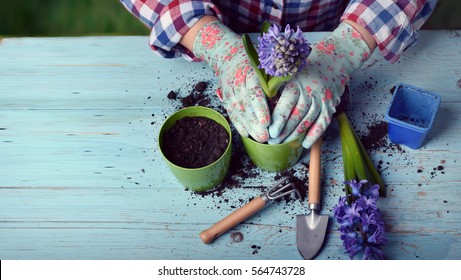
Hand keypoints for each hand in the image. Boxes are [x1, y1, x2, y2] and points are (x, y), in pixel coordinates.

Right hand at [193, 21, 269, 141]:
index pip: (254, 90)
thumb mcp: (265, 61)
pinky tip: (246, 134)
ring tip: (259, 138)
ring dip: (248, 126)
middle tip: (265, 136)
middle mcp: (237, 80)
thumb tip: (293, 82)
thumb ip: (276, 72)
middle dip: (255, 122)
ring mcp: (229, 89)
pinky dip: (238, 123)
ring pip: (237, 110)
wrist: (228, 54)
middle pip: (245, 104)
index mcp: (249, 70)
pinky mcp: (225, 96)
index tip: (266, 121)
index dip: (259, 107)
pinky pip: (231, 111)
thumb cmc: (254, 59)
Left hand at [268, 23, 371, 147]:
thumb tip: (260, 102)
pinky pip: (323, 124)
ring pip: (308, 121)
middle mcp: (311, 91)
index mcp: (298, 82)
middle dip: (284, 131)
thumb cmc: (304, 67)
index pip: (287, 103)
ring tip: (282, 143)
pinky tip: (304, 144)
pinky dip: (314, 135)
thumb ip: (276, 85)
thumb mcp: (289, 70)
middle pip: (297, 115)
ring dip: (295, 135)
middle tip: (272, 141)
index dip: (279, 119)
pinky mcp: (331, 106)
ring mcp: (322, 100)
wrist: (334, 60)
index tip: (270, 131)